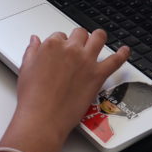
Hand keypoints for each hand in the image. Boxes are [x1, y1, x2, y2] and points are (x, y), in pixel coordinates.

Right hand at [0, 29, 129, 151]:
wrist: (43, 117)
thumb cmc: (33, 98)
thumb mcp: (26, 68)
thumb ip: (32, 50)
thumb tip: (35, 40)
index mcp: (52, 45)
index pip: (60, 35)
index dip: (62, 43)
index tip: (62, 51)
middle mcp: (71, 49)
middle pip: (80, 34)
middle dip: (79, 38)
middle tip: (79, 47)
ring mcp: (86, 60)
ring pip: (98, 38)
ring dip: (99, 37)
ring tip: (100, 39)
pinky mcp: (97, 75)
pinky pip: (115, 60)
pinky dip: (122, 54)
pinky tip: (125, 51)